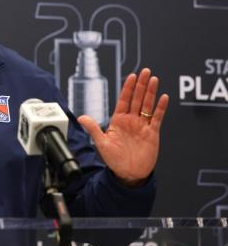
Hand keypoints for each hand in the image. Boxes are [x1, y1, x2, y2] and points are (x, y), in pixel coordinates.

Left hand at [77, 68, 168, 186]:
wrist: (129, 174)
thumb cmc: (114, 160)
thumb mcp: (102, 143)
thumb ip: (94, 129)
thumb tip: (81, 117)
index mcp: (118, 121)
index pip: (124, 100)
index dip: (128, 88)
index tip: (132, 76)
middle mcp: (131, 121)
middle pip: (137, 99)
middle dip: (141, 85)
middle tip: (146, 71)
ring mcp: (142, 126)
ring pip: (148, 105)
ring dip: (151, 92)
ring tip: (154, 79)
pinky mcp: (152, 133)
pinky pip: (157, 118)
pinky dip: (160, 108)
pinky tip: (163, 98)